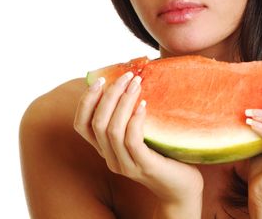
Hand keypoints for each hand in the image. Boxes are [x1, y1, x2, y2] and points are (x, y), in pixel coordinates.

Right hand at [73, 72, 203, 215]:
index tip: (99, 80)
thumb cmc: (161, 153)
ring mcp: (126, 164)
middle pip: (97, 123)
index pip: (81, 125)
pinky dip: (135, 120)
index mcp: (104, 149)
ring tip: (136, 84)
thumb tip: (128, 79)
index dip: (85, 101)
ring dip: (123, 102)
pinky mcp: (144, 167)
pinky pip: (132, 141)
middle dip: (110, 95)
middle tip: (126, 76)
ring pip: (113, 130)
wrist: (180, 186)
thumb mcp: (139, 133)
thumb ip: (128, 115)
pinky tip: (144, 105)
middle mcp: (110, 158)